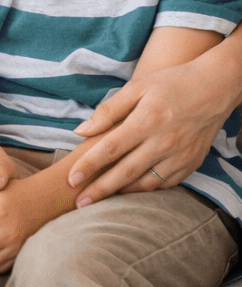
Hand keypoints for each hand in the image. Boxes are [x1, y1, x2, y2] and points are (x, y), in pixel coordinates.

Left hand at [69, 62, 233, 205]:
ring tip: (101, 200)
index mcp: (147, 121)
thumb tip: (81, 130)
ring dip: (122, 194)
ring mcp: (179, 156)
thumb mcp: (138, 87)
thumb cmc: (172, 83)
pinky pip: (165, 185)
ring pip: (145, 184)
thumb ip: (109, 110)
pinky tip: (131, 190)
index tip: (71, 180)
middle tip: (79, 203)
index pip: (110, 148)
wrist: (216, 87)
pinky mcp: (191, 164)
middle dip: (100, 190)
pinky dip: (146, 190)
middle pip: (125, 172)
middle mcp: (163, 142)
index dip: (89, 166)